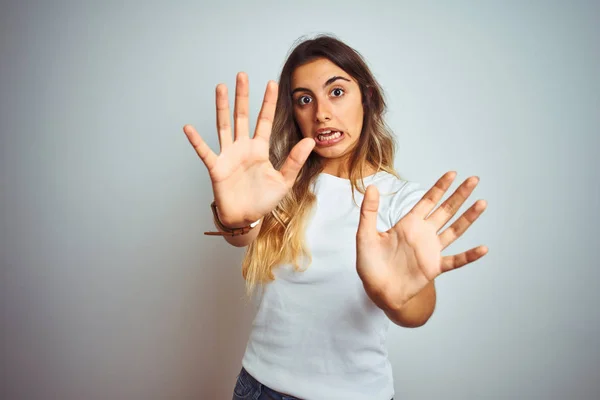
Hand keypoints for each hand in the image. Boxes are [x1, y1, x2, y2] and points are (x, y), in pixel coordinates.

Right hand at [183, 72, 314, 226]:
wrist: (246, 218)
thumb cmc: (263, 200)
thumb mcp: (284, 181)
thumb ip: (295, 160)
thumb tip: (311, 140)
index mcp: (260, 149)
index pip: (264, 121)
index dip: (268, 102)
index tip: (271, 83)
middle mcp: (243, 148)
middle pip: (242, 116)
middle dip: (242, 96)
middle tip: (242, 75)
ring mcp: (228, 155)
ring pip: (224, 126)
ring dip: (221, 107)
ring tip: (220, 87)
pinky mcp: (216, 168)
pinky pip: (205, 152)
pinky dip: (196, 141)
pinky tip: (188, 128)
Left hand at [356, 171, 487, 311]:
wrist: (377, 291)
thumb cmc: (370, 264)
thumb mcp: (365, 235)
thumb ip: (369, 212)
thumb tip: (371, 187)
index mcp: (408, 224)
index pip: (427, 201)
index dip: (440, 187)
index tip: (452, 173)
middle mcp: (423, 234)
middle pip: (445, 210)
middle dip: (459, 195)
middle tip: (474, 180)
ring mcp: (430, 251)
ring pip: (454, 230)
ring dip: (468, 218)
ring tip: (481, 203)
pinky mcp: (433, 268)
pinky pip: (455, 261)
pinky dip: (469, 256)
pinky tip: (483, 249)